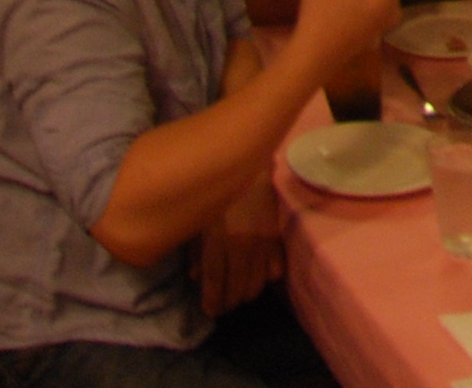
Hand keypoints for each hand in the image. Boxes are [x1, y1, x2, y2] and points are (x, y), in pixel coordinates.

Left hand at [196, 176, 288, 314]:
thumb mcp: (199, 217)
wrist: (248, 161)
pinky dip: (268, 278)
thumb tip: (195, 277)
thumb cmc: (217, 190)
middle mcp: (241, 244)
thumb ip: (196, 250)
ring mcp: (262, 241)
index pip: (215, 281)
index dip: (213, 301)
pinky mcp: (277, 235)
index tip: (210, 311)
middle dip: (229, 302)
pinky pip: (276, 268)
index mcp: (218, 238)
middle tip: (223, 306)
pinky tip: (259, 277)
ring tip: (239, 295)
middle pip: (237, 287)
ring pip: (257, 283)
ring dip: (247, 294)